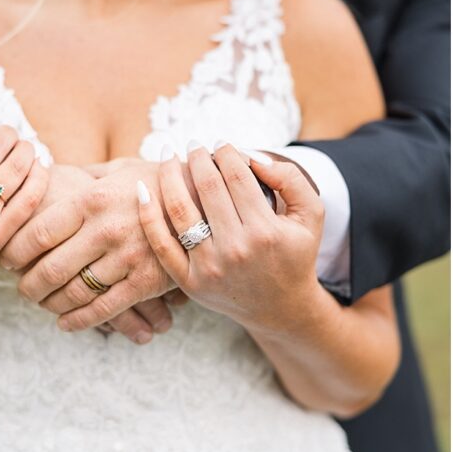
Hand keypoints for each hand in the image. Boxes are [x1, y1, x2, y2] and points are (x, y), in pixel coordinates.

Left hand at [0, 157, 196, 333]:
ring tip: (41, 303)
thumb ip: (82, 177)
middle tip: (21, 289)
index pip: (38, 233)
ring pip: (75, 292)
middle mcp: (106, 229)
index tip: (5, 260)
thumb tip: (43, 174)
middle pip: (50, 268)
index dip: (15, 252)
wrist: (210, 199)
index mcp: (92, 200)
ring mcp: (127, 258)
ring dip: (50, 304)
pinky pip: (105, 310)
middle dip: (28, 285)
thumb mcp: (118, 169)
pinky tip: (65, 323)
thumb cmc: (156, 181)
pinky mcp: (147, 283)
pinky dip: (79, 321)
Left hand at [137, 142, 323, 333]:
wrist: (281, 307)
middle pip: (207, 189)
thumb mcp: (310, 215)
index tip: (219, 144)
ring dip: (169, 175)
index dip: (225, 154)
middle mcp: (236, 249)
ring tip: (168, 155)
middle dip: (197, 159)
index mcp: (266, 231)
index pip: (237, 177)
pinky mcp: (189, 281)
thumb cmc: (294, 253)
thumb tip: (252, 155)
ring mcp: (208, 267)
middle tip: (192, 144)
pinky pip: (161, 243)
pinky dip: (148, 214)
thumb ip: (291, 179)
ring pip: (180, 210)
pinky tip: (142, 189)